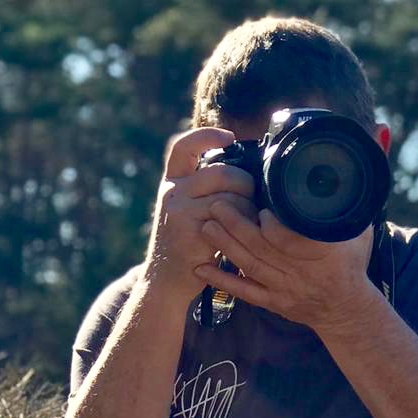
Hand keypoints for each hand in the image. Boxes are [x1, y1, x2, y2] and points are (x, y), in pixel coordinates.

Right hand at [143, 127, 258, 300]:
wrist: (166, 281)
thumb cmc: (186, 245)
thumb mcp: (186, 210)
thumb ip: (204, 188)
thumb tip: (244, 166)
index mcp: (171, 182)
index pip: (183, 146)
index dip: (206, 136)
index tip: (229, 137)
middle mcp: (171, 193)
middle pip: (222, 172)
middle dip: (245, 184)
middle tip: (252, 200)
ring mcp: (179, 211)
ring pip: (230, 195)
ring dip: (248, 209)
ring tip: (248, 223)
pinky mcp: (191, 230)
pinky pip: (230, 217)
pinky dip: (244, 225)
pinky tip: (244, 235)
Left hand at [194, 202, 379, 331]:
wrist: (347, 309)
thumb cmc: (351, 262)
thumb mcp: (360, 227)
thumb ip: (359, 190)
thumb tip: (376, 141)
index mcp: (320, 253)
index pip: (293, 240)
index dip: (273, 226)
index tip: (261, 210)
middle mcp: (298, 271)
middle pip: (262, 248)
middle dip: (236, 227)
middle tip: (216, 205)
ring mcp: (283, 288)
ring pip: (249, 266)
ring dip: (225, 246)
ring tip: (206, 226)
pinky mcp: (272, 301)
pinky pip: (243, 291)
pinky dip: (222, 281)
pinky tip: (203, 267)